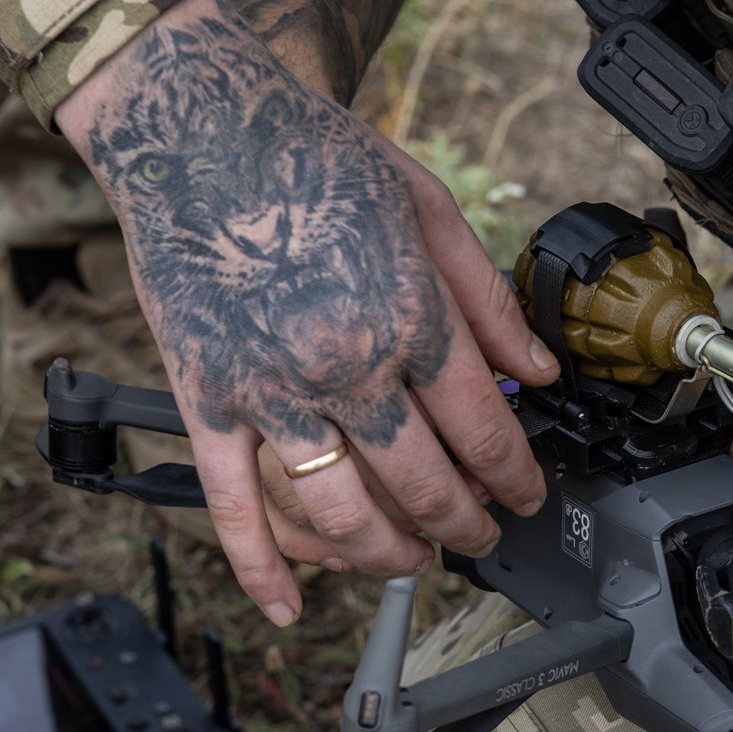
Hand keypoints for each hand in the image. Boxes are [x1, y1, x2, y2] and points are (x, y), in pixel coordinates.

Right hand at [57, 0, 557, 622]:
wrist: (192, 123)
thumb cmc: (312, 154)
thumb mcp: (427, 207)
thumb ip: (487, 300)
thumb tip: (540, 372)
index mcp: (406, 316)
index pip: (484, 430)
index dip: (516, 477)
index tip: (528, 496)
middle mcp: (342, 366)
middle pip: (423, 484)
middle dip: (466, 525)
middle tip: (483, 536)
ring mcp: (269, 391)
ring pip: (340, 514)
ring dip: (387, 555)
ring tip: (412, 560)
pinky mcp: (204, 401)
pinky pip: (232, 505)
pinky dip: (259, 568)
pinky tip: (288, 607)